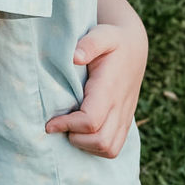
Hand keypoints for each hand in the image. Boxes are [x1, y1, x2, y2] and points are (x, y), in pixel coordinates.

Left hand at [45, 21, 146, 157]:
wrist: (134, 47)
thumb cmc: (113, 40)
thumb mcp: (102, 34)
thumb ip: (90, 43)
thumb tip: (74, 57)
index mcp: (110, 89)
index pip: (91, 121)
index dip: (68, 125)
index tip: (50, 122)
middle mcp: (120, 107)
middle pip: (101, 142)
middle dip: (76, 139)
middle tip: (60, 125)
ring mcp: (125, 117)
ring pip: (110, 149)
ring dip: (87, 146)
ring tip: (71, 130)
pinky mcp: (125, 122)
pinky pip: (114, 147)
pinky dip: (96, 148)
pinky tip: (82, 133)